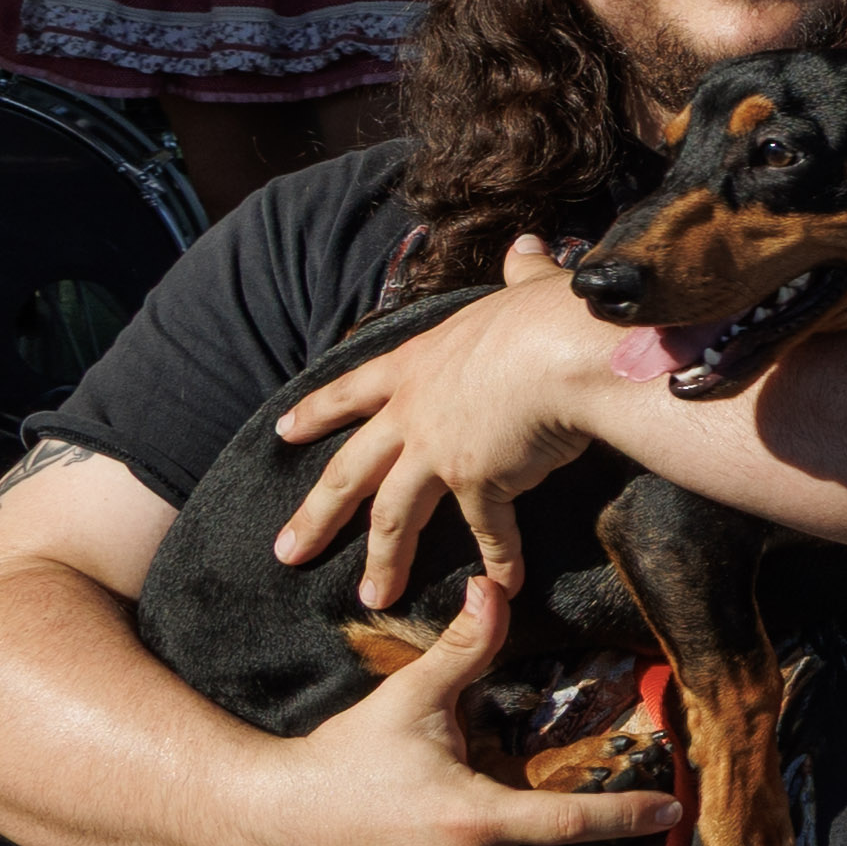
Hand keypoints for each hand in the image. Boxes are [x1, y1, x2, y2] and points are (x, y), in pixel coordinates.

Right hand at [242, 578, 683, 845]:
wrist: (269, 826)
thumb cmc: (343, 759)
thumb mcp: (408, 700)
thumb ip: (465, 651)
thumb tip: (493, 589)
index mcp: (476, 820)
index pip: (577, 824)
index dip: (629, 817)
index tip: (671, 811)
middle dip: (565, 844)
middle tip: (540, 810)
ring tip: (487, 835)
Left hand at [276, 239, 609, 604]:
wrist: (563, 349)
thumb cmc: (547, 314)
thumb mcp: (527, 289)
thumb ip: (523, 274)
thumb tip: (530, 245)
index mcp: (418, 365)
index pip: (353, 391)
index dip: (317, 413)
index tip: (283, 434)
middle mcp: (414, 413)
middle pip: (350, 470)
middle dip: (315, 514)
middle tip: (285, 551)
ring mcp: (438, 452)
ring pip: (393, 515)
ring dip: (382, 560)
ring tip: (371, 599)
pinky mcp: (477, 483)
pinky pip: (488, 532)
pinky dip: (498, 561)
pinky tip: (500, 587)